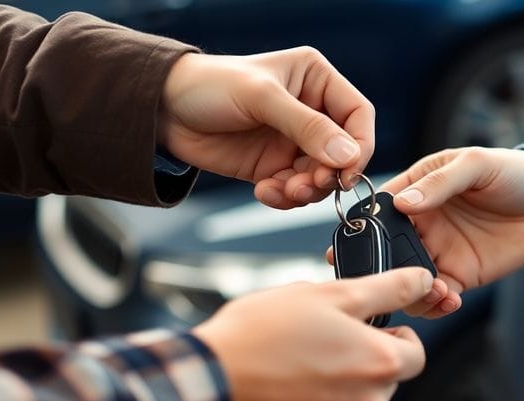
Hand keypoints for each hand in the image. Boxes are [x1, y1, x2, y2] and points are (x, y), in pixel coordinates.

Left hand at [159, 47, 374, 208]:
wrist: (163, 109)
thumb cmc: (210, 85)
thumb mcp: (262, 99)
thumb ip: (308, 127)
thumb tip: (347, 157)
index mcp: (316, 80)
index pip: (358, 115)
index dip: (359, 146)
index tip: (346, 170)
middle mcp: (310, 111)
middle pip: (343, 153)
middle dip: (327, 174)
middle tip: (308, 185)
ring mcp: (293, 141)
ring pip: (321, 177)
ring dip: (306, 191)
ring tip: (282, 190)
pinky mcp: (274, 166)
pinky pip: (294, 190)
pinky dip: (284, 197)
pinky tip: (264, 191)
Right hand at [192, 267, 433, 400]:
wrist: (210, 381)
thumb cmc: (261, 333)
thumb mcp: (327, 294)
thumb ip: (385, 288)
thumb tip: (422, 279)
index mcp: (379, 362)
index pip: (415, 351)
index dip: (393, 334)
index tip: (366, 328)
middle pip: (384, 379)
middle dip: (361, 360)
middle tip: (320, 340)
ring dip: (339, 387)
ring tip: (298, 365)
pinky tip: (289, 392)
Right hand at [380, 147, 523, 317]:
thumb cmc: (512, 172)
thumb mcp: (475, 164)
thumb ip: (439, 183)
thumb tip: (402, 203)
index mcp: (416, 190)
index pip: (380, 211)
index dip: (367, 228)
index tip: (361, 244)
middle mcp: (421, 225)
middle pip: (387, 252)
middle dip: (386, 270)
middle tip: (396, 279)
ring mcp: (438, 252)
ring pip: (408, 280)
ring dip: (413, 292)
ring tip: (433, 291)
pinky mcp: (459, 276)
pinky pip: (438, 297)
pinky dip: (436, 305)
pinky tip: (450, 299)